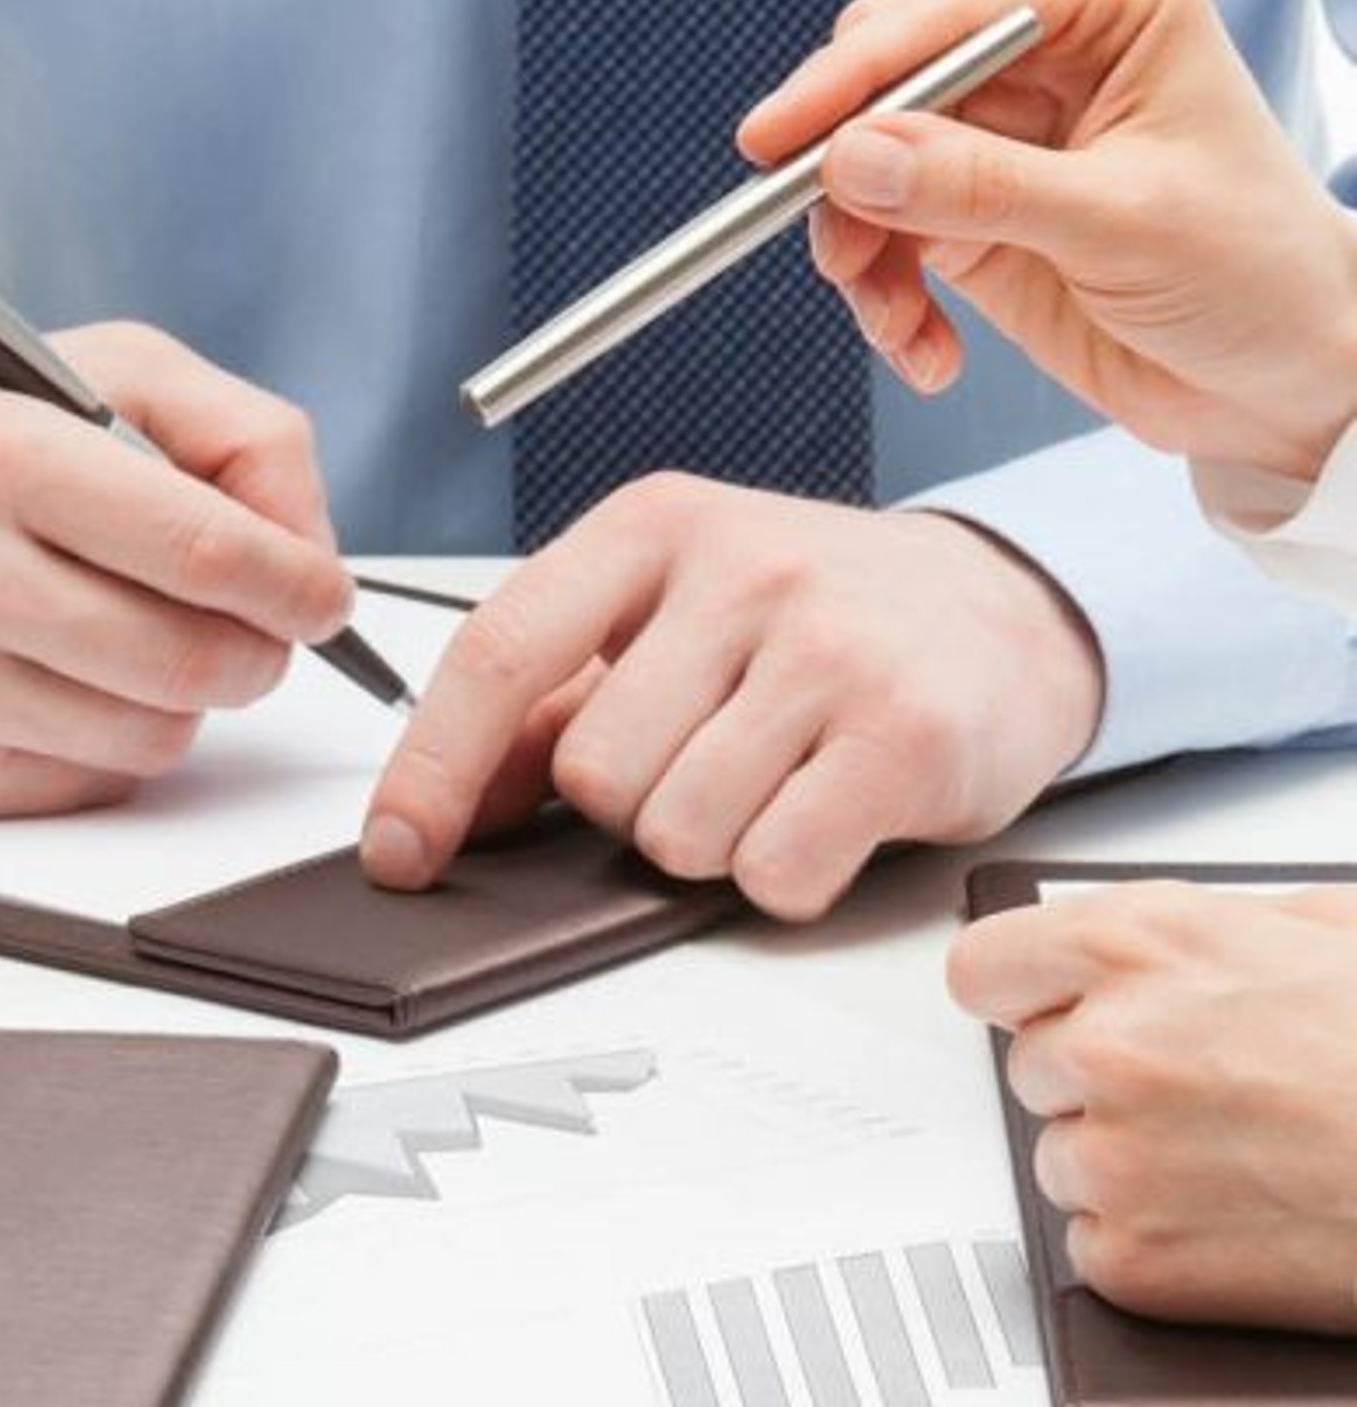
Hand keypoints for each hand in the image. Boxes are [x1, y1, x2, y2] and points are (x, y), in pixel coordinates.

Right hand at [0, 324, 355, 814]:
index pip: (206, 551)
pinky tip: (61, 675)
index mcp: (2, 456)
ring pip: (156, 737)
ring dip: (186, 696)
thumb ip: (236, 432)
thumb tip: (311, 553)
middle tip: (255, 624)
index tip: (323, 594)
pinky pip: (92, 780)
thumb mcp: (96, 369)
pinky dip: (110, 735)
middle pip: (194, 661)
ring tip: (139, 632)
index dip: (300, 586)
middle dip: (259, 650)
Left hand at [359, 476, 1101, 915]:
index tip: (400, 854)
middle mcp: (741, 568)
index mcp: (655, 528)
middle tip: (705, 766)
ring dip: (711, 847)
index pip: (501, 653)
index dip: (433, 769)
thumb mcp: (674, 619)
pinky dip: (785, 878)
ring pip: (677, 834)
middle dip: (630, 809)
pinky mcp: (905, 733)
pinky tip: (823, 818)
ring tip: (774, 784)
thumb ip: (553, 702)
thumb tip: (437, 809)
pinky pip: (775, 870)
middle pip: (594, 775)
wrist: (1005, 614)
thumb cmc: (820, 621)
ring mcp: (829, 646)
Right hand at [738, 0, 1356, 480]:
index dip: (852, 79)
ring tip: (900, 324)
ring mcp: (1003, 130)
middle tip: (840, 252)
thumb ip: (977, 188)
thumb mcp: (1117, 224)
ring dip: (863, 255)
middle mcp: (1046, 46)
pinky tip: (931, 352)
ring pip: (867, 167)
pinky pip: (884, 239)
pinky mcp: (975, 208)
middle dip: (847, 174)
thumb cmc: (1252, 274)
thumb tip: (851, 158)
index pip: (947, 15)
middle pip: (887, 81)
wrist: (1282, 379)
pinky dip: (888, 300)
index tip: (774, 141)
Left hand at [950, 882, 1356, 1330]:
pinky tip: (1239, 1218)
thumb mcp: (1327, 926)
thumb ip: (1209, 929)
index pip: (986, 966)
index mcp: (1142, 944)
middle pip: (1031, 1070)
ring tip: (1241, 1155)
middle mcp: (1109, 1046)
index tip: (1047, 1009)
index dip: (1026, 993)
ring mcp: (1116, 1159)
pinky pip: (1096, 1247)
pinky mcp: (1135, 1261)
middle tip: (1205, 1093)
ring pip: (1063, 1160)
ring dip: (1128, 1163)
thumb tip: (1159, 944)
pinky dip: (1154, 1244)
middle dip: (1100, 1081)